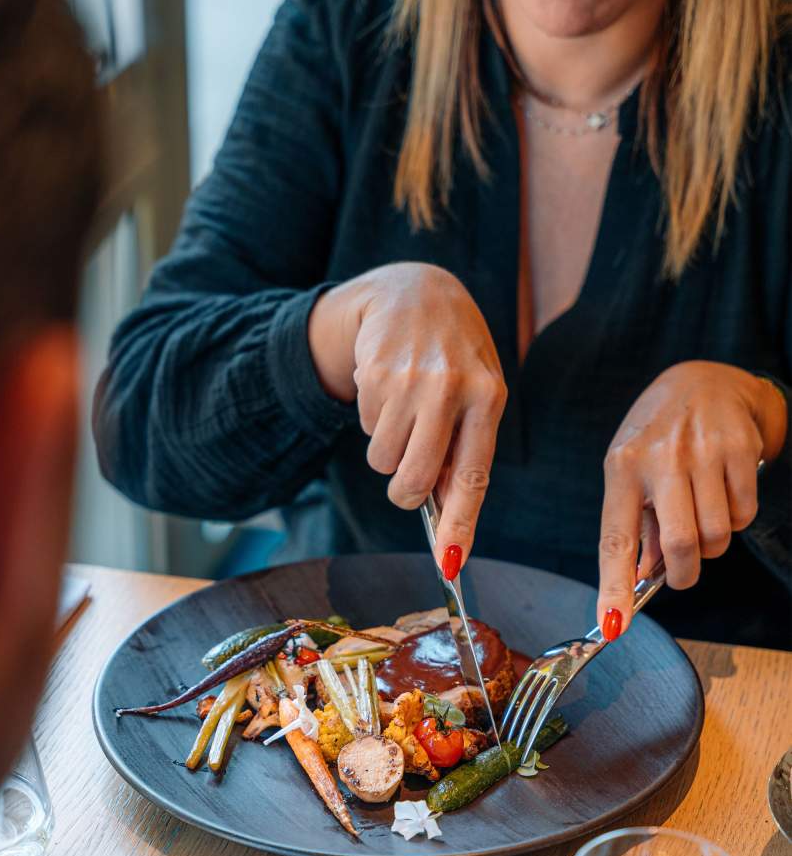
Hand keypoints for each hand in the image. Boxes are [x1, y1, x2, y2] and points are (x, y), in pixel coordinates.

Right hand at [309, 263, 505, 576]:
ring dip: (387, 452)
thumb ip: (463, 449)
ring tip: (402, 415)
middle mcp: (453, 389)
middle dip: (405, 493)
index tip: (450, 562)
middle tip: (405, 484)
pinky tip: (388, 390)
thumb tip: (443, 515)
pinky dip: (372, 421)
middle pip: (416, 479)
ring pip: (384, 460)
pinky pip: (366, 429)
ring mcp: (412, 381)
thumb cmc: (453, 359)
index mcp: (488, 398)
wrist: (415, 292)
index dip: (460, 523)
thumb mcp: (474, 394)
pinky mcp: (376, 373)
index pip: (474, 474)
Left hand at [597, 361, 786, 638]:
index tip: (614, 624)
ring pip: (715, 534)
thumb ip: (638, 525)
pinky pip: (743, 513)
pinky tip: (722, 494)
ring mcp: (702, 451)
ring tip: (701, 519)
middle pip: (681, 543)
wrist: (701, 381)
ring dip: (712, 544)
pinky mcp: (739, 448)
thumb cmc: (657, 437)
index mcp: (621, 468)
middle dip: (686, 574)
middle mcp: (660, 458)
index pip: (615, 539)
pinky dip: (735, 519)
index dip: (614, 586)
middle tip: (684, 575)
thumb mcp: (631, 472)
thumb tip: (644, 576)